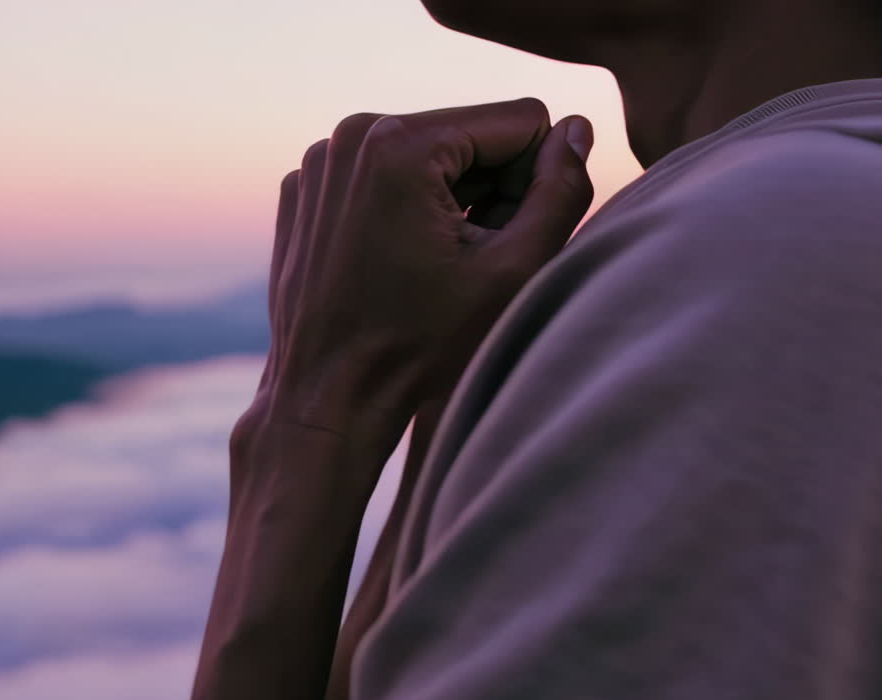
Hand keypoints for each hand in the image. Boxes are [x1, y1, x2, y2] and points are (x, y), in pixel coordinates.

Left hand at [261, 98, 594, 432]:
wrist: (329, 396)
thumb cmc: (420, 348)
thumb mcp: (513, 271)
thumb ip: (561, 191)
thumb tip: (576, 130)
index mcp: (401, 143)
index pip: (519, 120)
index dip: (534, 181)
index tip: (507, 241)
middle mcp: (352, 134)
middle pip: (469, 134)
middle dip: (489, 189)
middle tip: (474, 261)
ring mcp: (321, 162)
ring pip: (427, 153)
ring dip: (449, 199)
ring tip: (436, 267)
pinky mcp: (304, 189)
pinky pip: (380, 175)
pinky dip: (400, 209)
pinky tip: (396, 264)